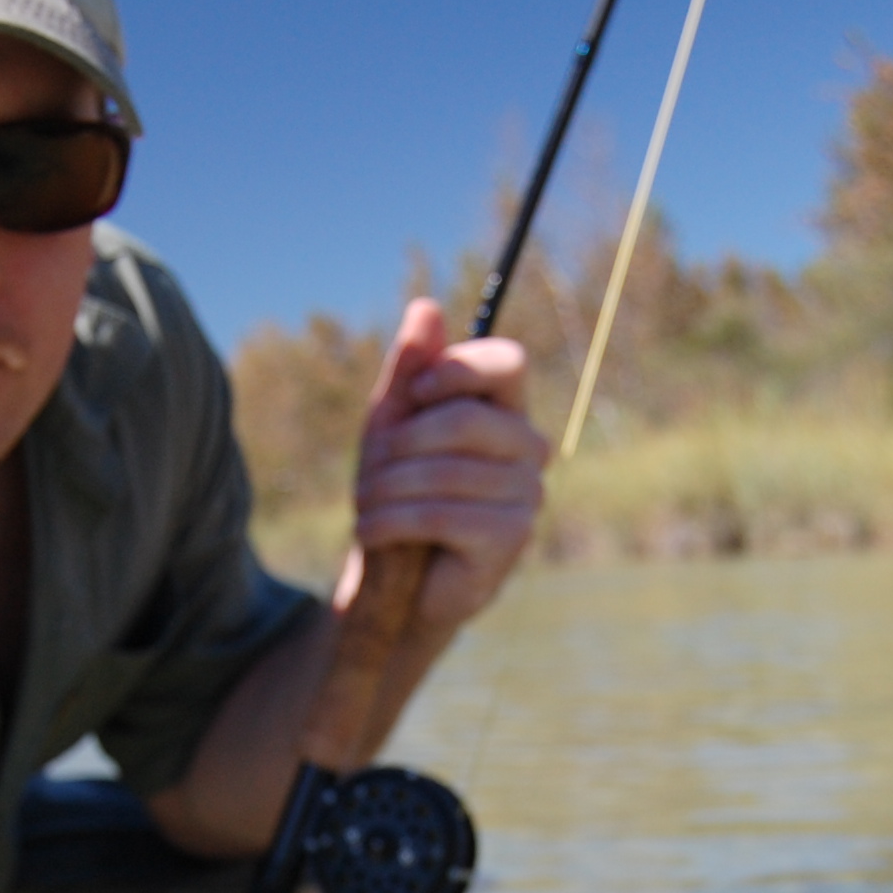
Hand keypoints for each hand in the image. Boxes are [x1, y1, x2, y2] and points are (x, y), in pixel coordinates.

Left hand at [348, 296, 547, 632]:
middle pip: (467, 419)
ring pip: (447, 470)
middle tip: (369, 474)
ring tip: (364, 508)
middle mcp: (528, 450)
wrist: (395, 586)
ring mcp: (526, 496)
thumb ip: (410, 371)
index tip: (416, 394)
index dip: (459, 369)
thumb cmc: (398, 498)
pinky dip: (393, 521)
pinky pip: (443, 513)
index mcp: (505, 413)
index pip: (508, 362)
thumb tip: (426, 306)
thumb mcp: (392, 427)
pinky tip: (370, 533)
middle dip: (401, 445)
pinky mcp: (510, 540)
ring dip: (387, 489)